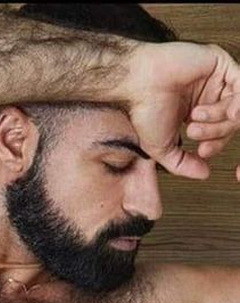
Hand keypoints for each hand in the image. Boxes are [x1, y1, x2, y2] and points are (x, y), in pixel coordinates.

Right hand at [126, 41, 239, 181]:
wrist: (139, 86)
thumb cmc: (144, 110)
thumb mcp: (163, 149)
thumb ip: (183, 164)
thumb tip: (204, 174)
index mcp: (196, 111)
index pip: (220, 131)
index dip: (216, 145)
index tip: (202, 151)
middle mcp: (207, 94)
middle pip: (230, 120)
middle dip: (216, 132)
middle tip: (194, 132)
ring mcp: (215, 79)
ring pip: (238, 104)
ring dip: (220, 118)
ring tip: (196, 117)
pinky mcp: (220, 63)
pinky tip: (230, 111)